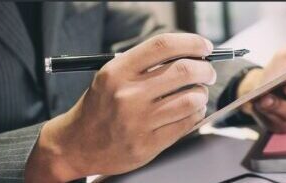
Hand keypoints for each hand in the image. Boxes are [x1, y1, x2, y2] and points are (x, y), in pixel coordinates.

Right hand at [26, 33, 215, 181]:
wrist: (77, 144)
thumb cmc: (100, 107)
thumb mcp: (112, 76)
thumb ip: (146, 64)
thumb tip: (189, 54)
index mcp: (117, 71)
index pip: (163, 46)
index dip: (192, 43)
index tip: (205, 47)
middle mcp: (128, 95)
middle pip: (184, 71)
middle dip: (205, 70)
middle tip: (208, 72)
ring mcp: (139, 121)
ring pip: (191, 99)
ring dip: (202, 94)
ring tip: (198, 94)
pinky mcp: (149, 144)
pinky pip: (187, 123)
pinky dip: (196, 113)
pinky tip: (190, 111)